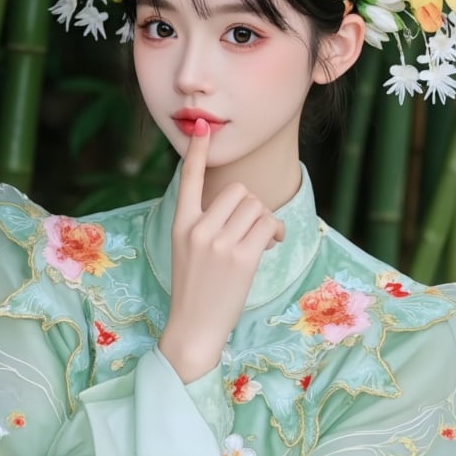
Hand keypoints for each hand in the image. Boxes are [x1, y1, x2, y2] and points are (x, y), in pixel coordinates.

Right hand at [159, 119, 284, 382]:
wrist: (193, 327)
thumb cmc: (195, 290)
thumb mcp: (187, 250)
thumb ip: (204, 224)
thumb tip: (241, 203)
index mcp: (181, 223)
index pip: (189, 179)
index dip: (198, 152)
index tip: (202, 127)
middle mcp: (198, 228)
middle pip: (238, 191)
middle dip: (252, 207)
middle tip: (252, 229)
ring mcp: (218, 243)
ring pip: (256, 207)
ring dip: (265, 220)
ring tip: (261, 240)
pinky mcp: (241, 257)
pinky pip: (268, 225)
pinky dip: (275, 232)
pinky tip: (270, 245)